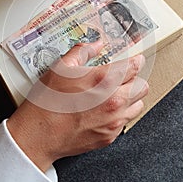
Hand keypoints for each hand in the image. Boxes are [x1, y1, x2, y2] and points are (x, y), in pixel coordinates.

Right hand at [7, 41, 147, 172]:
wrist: (39, 135)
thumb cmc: (48, 102)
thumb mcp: (61, 67)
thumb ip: (82, 52)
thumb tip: (95, 45)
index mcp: (103, 80)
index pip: (134, 67)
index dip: (136, 61)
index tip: (135, 60)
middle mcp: (113, 101)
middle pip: (142, 86)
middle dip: (134, 79)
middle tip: (122, 78)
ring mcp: (113, 121)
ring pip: (138, 105)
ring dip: (130, 98)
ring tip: (113, 95)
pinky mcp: (110, 136)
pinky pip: (125, 122)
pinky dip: (119, 114)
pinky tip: (103, 111)